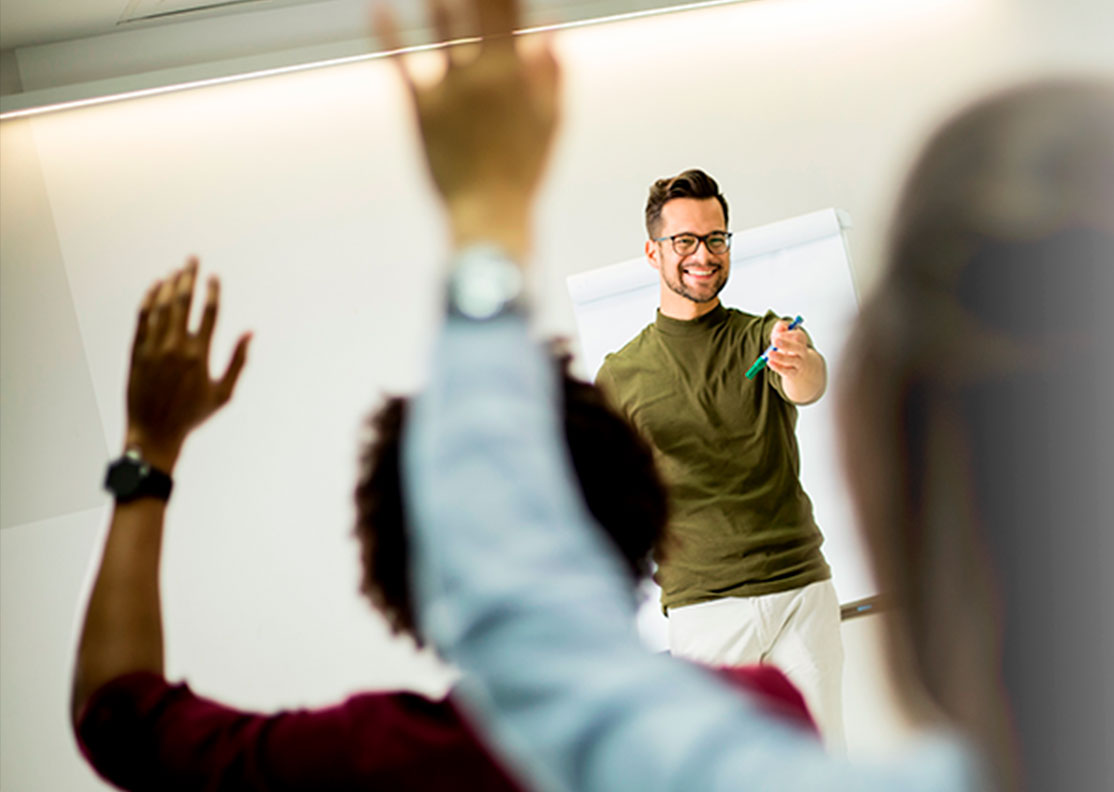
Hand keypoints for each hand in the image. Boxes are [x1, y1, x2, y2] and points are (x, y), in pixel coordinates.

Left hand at [125, 258, 250, 470]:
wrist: (154, 433)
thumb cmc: (192, 416)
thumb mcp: (223, 394)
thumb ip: (238, 362)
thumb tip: (250, 334)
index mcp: (200, 356)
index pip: (208, 314)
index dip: (212, 292)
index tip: (214, 277)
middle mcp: (176, 348)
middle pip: (184, 302)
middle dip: (189, 277)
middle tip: (192, 259)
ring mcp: (154, 348)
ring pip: (162, 307)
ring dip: (170, 285)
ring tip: (176, 271)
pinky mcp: (136, 352)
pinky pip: (142, 319)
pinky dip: (148, 301)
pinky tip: (154, 288)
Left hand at [375, 0, 560, 260]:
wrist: (489, 216)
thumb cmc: (524, 172)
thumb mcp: (551, 123)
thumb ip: (551, 72)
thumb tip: (548, 24)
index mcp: (515, 74)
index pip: (510, 7)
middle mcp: (481, 74)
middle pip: (476, 6)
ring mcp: (447, 90)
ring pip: (440, 23)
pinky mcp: (419, 109)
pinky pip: (399, 61)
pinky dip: (388, 32)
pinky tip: (380, 9)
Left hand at [766, 320, 809, 377]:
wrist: (800, 368)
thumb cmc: (790, 348)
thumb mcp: (785, 336)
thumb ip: (781, 328)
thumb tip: (779, 326)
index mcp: (801, 341)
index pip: (799, 336)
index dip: (788, 334)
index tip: (777, 334)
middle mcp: (802, 352)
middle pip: (798, 348)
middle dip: (787, 344)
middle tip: (774, 341)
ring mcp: (799, 363)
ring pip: (792, 361)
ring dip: (780, 357)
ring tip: (769, 353)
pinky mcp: (793, 373)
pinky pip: (787, 371)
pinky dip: (777, 367)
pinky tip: (769, 362)